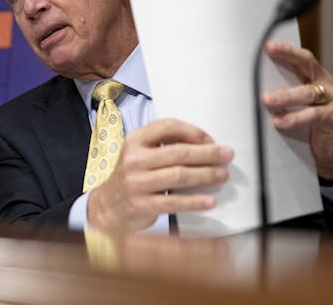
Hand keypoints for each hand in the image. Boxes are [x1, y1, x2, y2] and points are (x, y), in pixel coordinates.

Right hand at [87, 118, 233, 231]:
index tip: (211, 139)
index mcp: (134, 140)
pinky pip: (174, 202)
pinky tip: (210, 201)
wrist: (105, 206)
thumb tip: (201, 143)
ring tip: (223, 174)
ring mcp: (137, 182)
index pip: (167, 126)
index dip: (193, 131)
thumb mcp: (137, 153)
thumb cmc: (129, 176)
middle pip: (178, 152)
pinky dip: (195, 201)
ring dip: (206, 174)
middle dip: (208, 153)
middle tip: (227, 155)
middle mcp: (134, 159)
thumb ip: (161, 145)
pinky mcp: (142, 205)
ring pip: (179, 175)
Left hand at [261, 41, 332, 180]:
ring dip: (285, 96)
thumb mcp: (295, 103)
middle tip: (265, 58)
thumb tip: (250, 88)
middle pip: (306, 65)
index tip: (267, 45)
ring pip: (307, 93)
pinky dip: (295, 118)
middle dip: (287, 57)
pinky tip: (280, 122)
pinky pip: (313, 116)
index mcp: (313, 76)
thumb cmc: (309, 122)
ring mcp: (331, 99)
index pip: (299, 57)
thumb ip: (280, 92)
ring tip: (267, 100)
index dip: (285, 50)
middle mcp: (324, 83)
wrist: (332, 147)